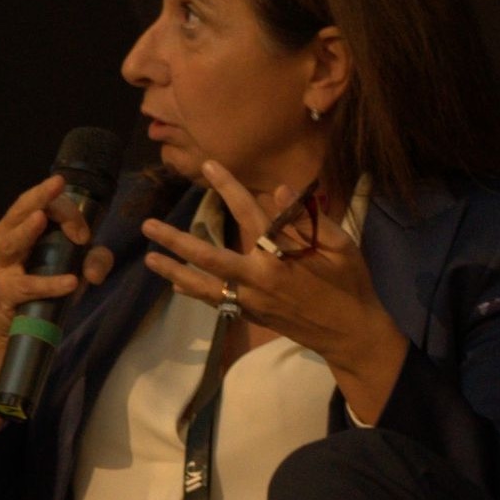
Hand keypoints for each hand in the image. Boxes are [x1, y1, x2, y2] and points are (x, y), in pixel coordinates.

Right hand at [0, 172, 118, 437]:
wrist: (16, 332)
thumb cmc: (43, 291)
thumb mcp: (74, 269)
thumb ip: (94, 262)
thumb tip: (98, 270)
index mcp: (17, 227)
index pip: (37, 203)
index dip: (63, 206)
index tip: (86, 232)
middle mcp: (3, 240)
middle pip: (20, 212)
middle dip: (41, 200)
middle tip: (57, 186)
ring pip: (11, 243)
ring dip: (26, 231)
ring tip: (41, 220)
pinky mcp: (3, 293)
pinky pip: (27, 286)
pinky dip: (49, 283)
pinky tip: (71, 282)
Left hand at [139, 165, 406, 416]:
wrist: (351, 334)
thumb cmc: (350, 284)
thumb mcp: (340, 246)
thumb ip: (306, 219)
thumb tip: (278, 190)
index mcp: (280, 258)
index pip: (248, 213)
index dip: (228, 187)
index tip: (208, 165)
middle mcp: (257, 280)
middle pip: (208, 257)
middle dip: (176, 241)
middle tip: (148, 227)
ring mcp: (251, 302)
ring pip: (204, 286)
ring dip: (174, 273)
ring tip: (149, 259)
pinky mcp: (252, 315)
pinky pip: (216, 302)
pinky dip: (194, 292)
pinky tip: (176, 284)